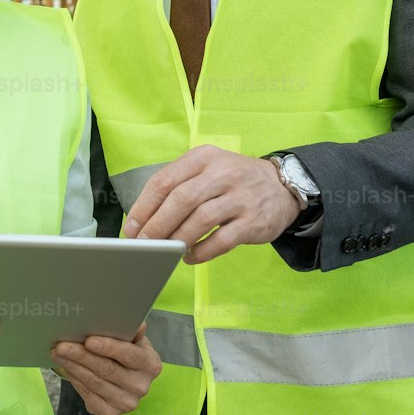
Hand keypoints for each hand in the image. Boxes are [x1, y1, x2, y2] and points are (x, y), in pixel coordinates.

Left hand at [50, 323, 160, 414]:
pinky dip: (75, 380)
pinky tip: (66, 367)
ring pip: (94, 383)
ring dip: (73, 367)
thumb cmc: (128, 352)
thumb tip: (136, 322)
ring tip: (58, 353)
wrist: (127, 379)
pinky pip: (88, 395)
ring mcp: (126, 403)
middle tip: (61, 345)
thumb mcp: (134, 339)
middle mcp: (141, 386)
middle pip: (107, 370)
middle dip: (81, 356)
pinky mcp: (110, 413)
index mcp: (151, 365)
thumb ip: (132, 330)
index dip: (109, 347)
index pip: (129, 355)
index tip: (88, 340)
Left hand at [123, 147, 300, 263]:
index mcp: (203, 157)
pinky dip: (202, 252)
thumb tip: (143, 220)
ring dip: (178, 239)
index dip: (144, 207)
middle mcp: (222, 173)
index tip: (131, 228)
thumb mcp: (208, 169)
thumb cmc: (233, 181)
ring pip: (200, 220)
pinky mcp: (253, 221)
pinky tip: (190, 257)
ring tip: (166, 251)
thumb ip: (178, 187)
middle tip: (144, 244)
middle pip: (181, 200)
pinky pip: (222, 240)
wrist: (282, 187)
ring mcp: (240, 196)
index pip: (165, 180)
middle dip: (157, 226)